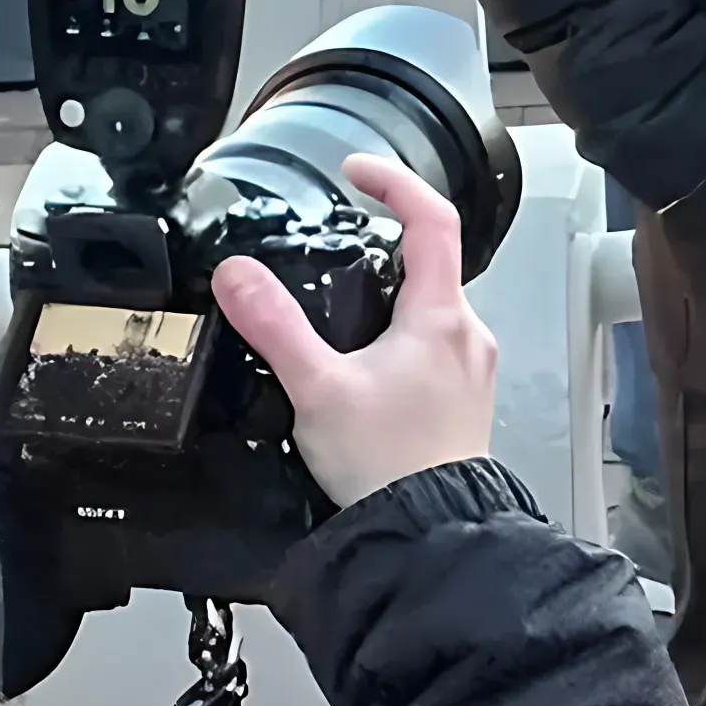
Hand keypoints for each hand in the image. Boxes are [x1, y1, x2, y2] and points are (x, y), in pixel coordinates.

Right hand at [209, 149, 498, 507]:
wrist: (428, 534)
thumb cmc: (386, 464)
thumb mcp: (317, 388)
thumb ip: (275, 326)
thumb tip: (236, 274)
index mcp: (440, 317)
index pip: (433, 219)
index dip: (395, 182)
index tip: (354, 170)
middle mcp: (466, 335)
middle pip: (432, 263)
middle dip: (383, 245)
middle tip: (334, 238)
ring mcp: (469, 368)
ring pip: (430, 308)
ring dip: (389, 294)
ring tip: (337, 306)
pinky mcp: (461, 398)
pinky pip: (433, 345)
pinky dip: (398, 334)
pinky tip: (361, 362)